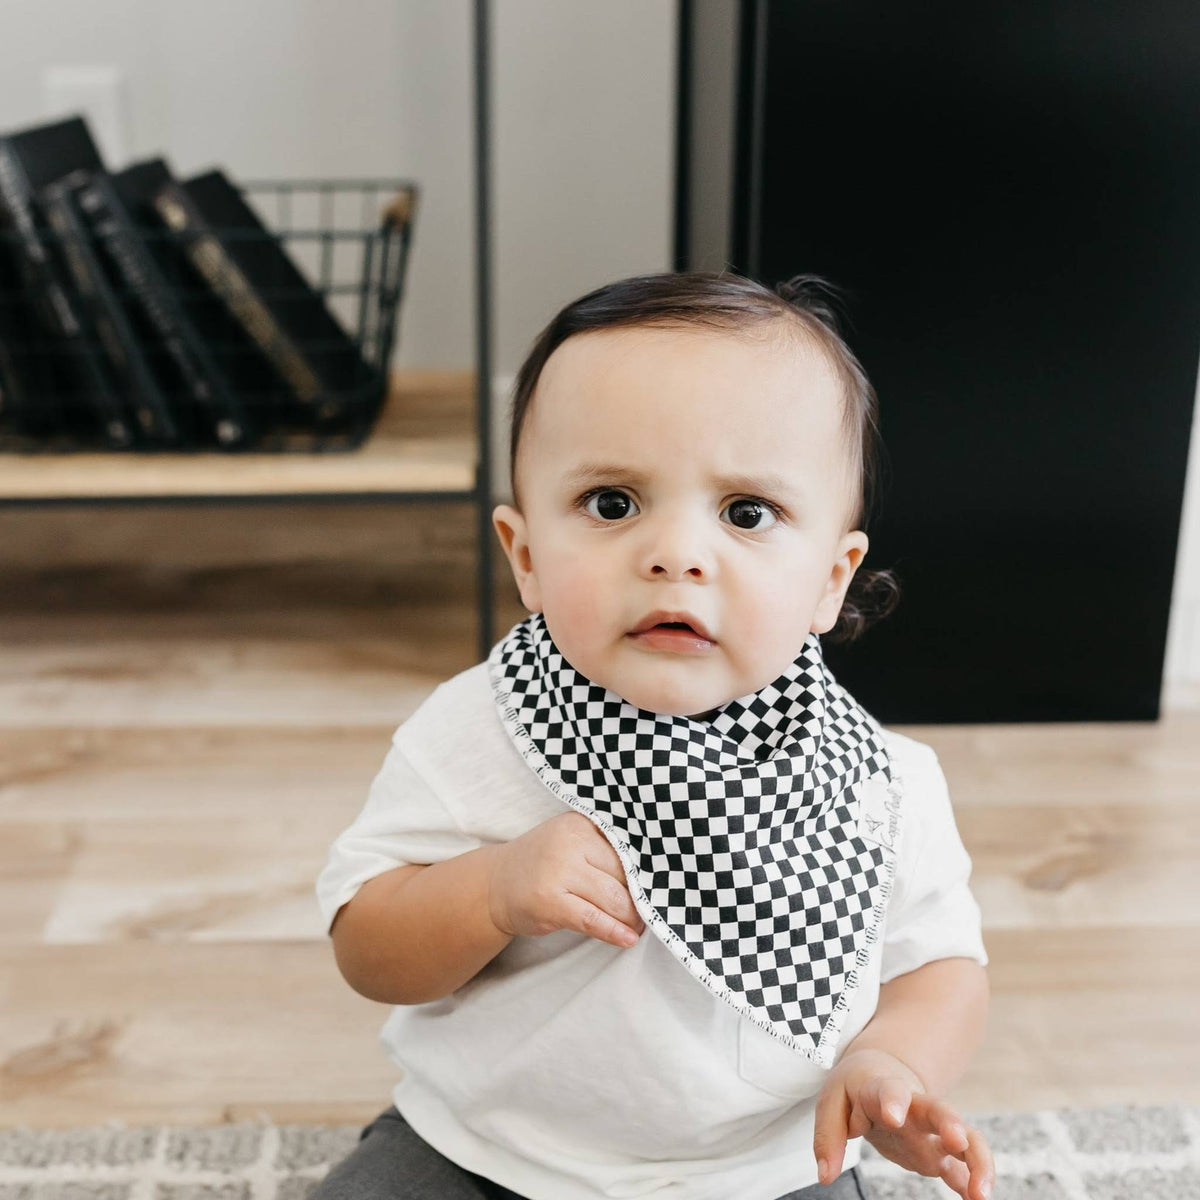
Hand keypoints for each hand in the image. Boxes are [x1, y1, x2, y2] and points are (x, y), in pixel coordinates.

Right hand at [486, 811, 645, 948]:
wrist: (496, 884)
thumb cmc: (543, 864)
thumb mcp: (570, 841)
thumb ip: (604, 848)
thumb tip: (651, 876)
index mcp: (580, 824)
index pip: (626, 849)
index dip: (644, 871)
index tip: (660, 885)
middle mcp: (570, 843)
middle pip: (623, 874)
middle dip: (640, 897)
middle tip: (651, 911)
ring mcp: (558, 872)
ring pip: (613, 899)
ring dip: (631, 917)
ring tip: (639, 926)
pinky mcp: (550, 903)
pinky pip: (593, 920)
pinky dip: (614, 931)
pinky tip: (627, 939)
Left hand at [813, 1047, 994, 1199]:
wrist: (880, 1072)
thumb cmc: (855, 1087)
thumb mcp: (832, 1101)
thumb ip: (828, 1137)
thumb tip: (825, 1175)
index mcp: (884, 1089)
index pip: (891, 1091)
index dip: (893, 1101)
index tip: (893, 1115)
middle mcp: (915, 1109)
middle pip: (940, 1110)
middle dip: (952, 1123)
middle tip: (958, 1140)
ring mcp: (931, 1132)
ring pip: (965, 1139)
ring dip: (977, 1162)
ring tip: (981, 1195)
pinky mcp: (936, 1153)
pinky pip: (960, 1167)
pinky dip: (972, 1182)